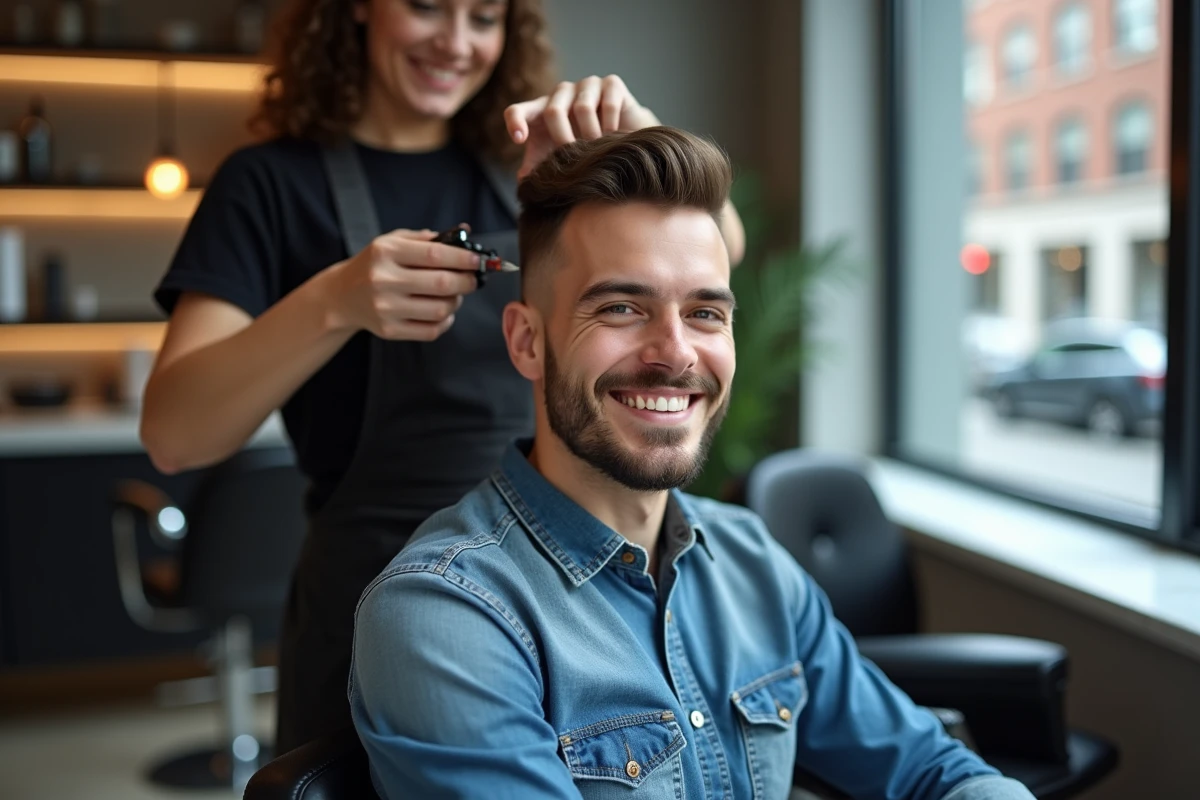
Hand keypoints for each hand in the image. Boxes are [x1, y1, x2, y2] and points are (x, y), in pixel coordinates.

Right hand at [325, 228, 481, 340]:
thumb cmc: (374, 265)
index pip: (436, 255)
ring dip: (456, 302)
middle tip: (473, 279)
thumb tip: (465, 234)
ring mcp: (386, 308)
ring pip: (440, 310)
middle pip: (442, 284)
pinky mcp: (389, 331)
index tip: (480, 261)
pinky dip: (446, 321)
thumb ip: (427, 238)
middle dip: (467, 281)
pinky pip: (431, 331)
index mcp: (386, 253)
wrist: (342, 296)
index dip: (464, 259)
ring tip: (454, 294)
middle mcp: (383, 280)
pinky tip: (443, 312)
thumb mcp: (393, 242)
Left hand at [504, 75, 660, 178]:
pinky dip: (611, 126)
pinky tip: (614, 136)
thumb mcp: (559, 160)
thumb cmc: (584, 150)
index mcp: (542, 110)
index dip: (515, 122)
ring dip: (592, 134)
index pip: (518, 110)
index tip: (519, 140)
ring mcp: (586, 85)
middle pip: (553, 111)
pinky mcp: (611, 83)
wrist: (622, 141)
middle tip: (576, 158)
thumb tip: (524, 181)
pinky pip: (608, 105)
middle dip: (564, 139)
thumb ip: (539, 167)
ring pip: (583, 108)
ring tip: (598, 148)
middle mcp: (561, 93)